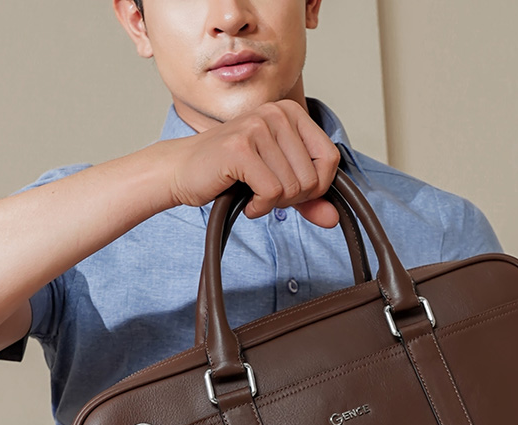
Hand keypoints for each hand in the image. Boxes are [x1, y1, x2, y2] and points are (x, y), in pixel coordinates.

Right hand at [166, 99, 340, 227]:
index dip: (317, 187)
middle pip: (312, 179)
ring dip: (273, 204)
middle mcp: (276, 113)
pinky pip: (271, 193)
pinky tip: (245, 200)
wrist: (183, 170)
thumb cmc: (230, 172)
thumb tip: (333, 219)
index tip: (291, 190)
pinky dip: (259, 207)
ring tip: (252, 193)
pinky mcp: (240, 149)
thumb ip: (308, 199)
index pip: (330, 158)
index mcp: (290, 112)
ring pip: (292, 188)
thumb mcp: (277, 182)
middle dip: (291, 199)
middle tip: (265, 193)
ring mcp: (258, 128)